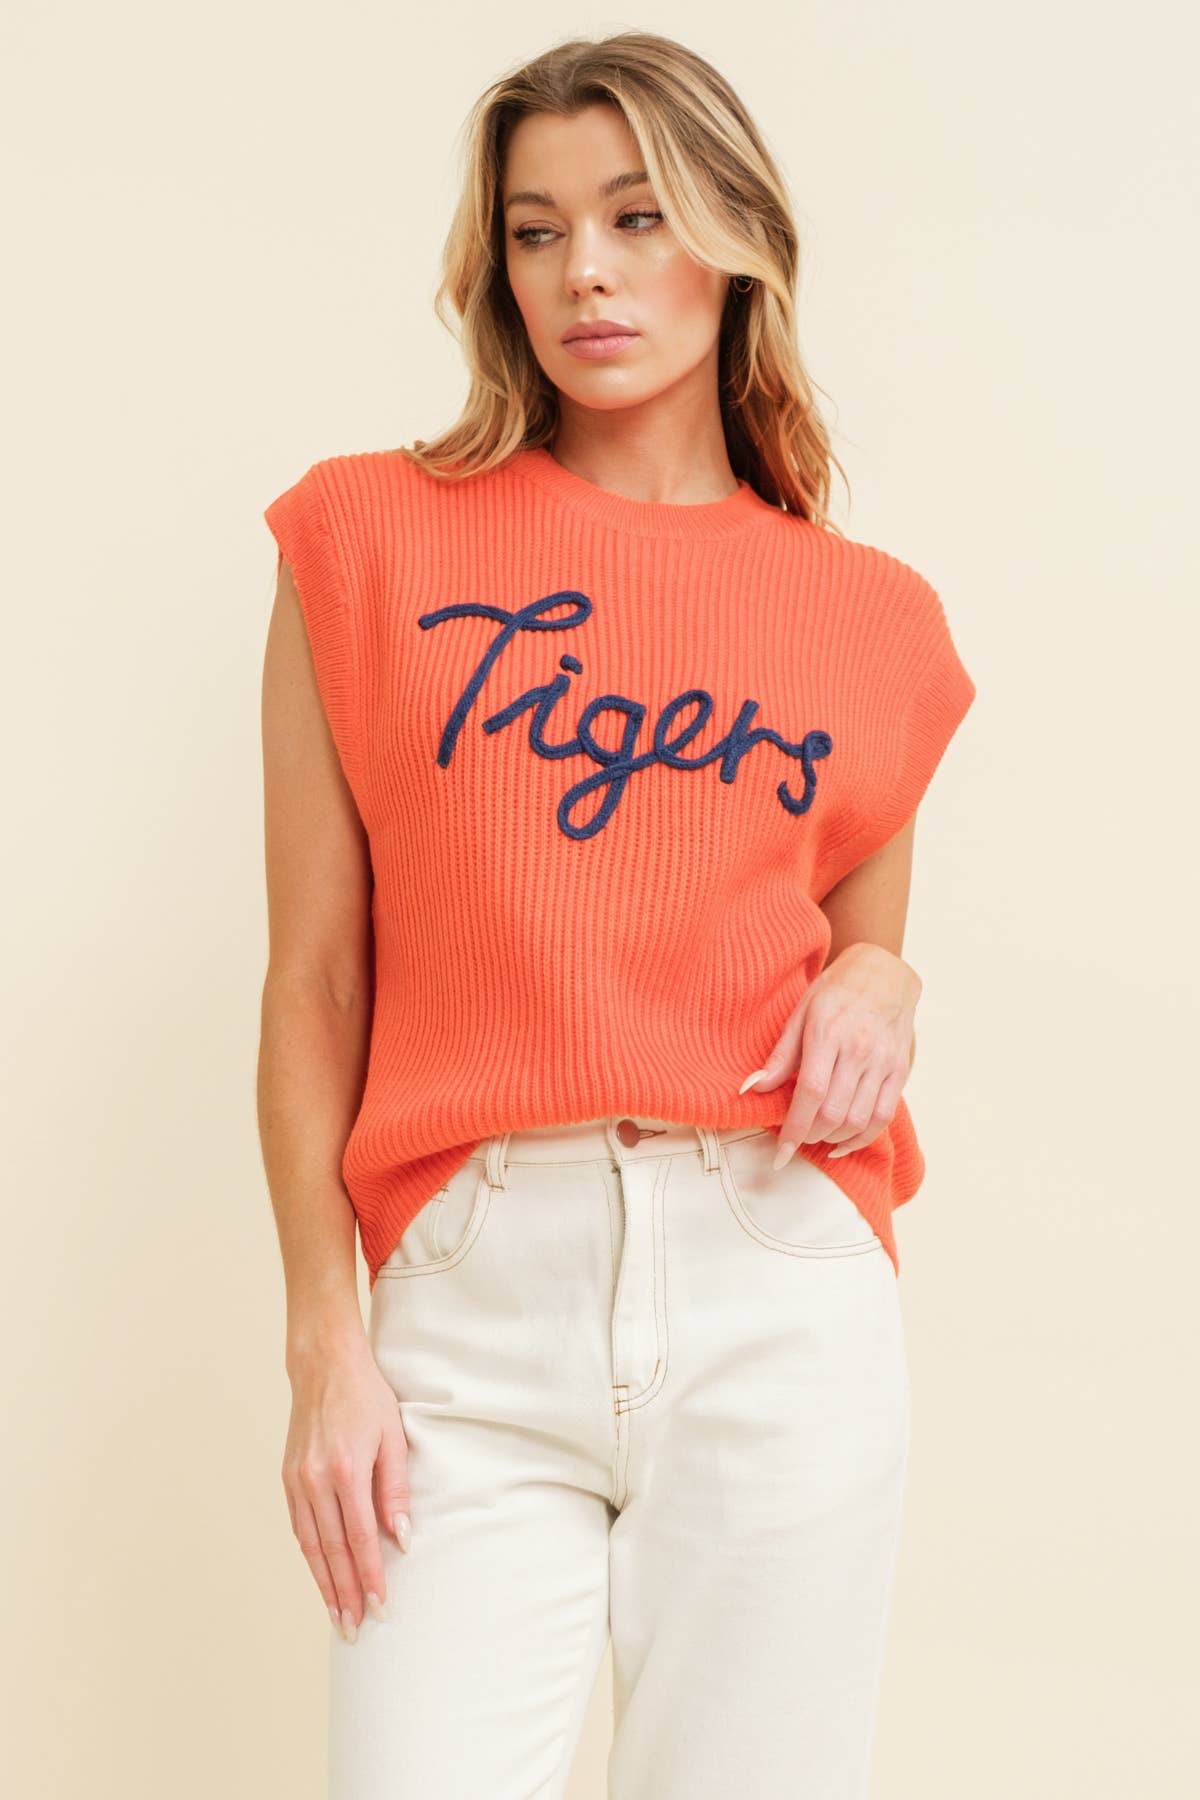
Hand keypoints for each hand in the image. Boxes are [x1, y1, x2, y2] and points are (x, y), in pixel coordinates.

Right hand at [281, 1336, 412, 1641]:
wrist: (323, 1365)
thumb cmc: (367, 1397)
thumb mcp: (393, 1437)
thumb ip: (396, 1489)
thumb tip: (401, 1538)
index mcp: (345, 1470)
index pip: (360, 1539)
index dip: (370, 1576)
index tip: (380, 1606)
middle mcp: (315, 1480)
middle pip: (331, 1551)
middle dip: (345, 1594)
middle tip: (356, 1630)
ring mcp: (296, 1480)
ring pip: (310, 1546)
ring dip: (324, 1585)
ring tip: (337, 1617)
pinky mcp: (287, 1478)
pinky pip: (299, 1528)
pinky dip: (310, 1557)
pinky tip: (321, 1576)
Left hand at [739, 942, 919, 1165]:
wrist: (884, 973)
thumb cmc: (837, 991)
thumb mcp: (801, 1013)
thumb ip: (780, 1056)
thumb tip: (751, 1089)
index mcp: (828, 1033)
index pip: (810, 1093)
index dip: (794, 1128)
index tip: (780, 1154)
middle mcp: (859, 1050)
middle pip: (833, 1113)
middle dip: (810, 1135)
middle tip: (796, 1136)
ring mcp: (883, 1062)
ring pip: (858, 1120)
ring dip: (833, 1139)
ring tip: (817, 1136)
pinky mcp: (899, 1071)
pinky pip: (883, 1116)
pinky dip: (862, 1137)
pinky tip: (844, 1142)